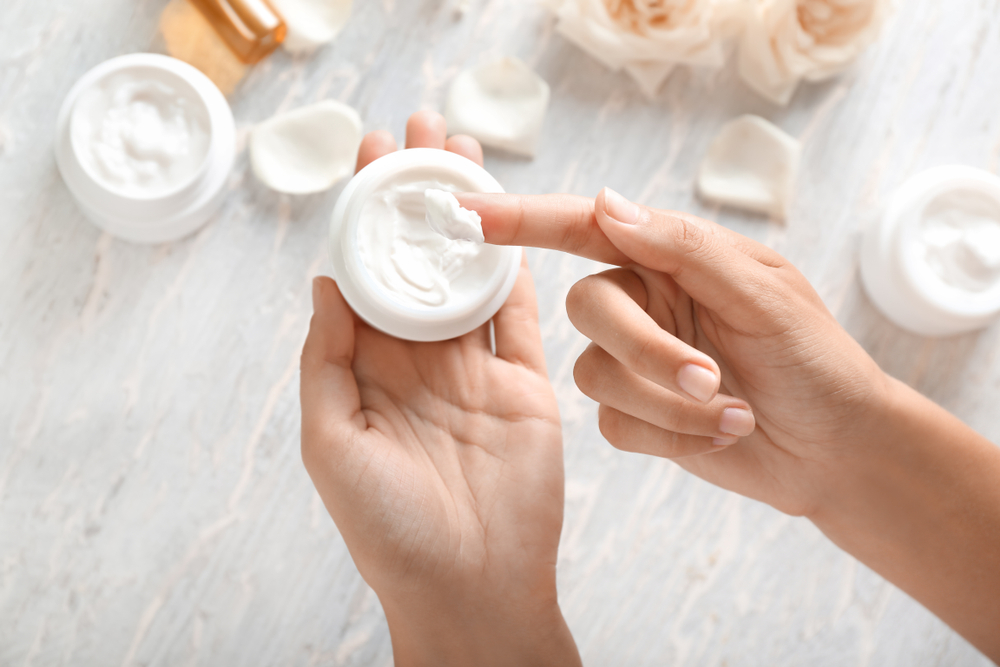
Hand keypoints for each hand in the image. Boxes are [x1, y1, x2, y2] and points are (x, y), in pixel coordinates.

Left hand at [300, 112, 579, 666]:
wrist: (470, 587)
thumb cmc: (388, 530)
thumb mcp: (330, 443)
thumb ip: (326, 361)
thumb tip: (324, 281)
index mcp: (370, 372)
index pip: (367, 276)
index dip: (367, 215)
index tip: (369, 158)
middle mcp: (423, 362)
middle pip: (420, 260)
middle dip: (420, 197)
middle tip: (422, 132)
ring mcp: (477, 370)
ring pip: (471, 274)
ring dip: (471, 216)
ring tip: (468, 153)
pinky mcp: (527, 384)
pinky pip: (520, 315)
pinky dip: (517, 266)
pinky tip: (513, 220)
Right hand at [464, 188, 999, 659]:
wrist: (835, 447)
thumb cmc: (815, 359)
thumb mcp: (763, 292)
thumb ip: (683, 247)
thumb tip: (607, 203)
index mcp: (670, 258)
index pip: (585, 228)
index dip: (524, 219)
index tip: (469, 215)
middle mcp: (644, 303)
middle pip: (589, 308)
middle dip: (645, 349)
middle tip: (708, 377)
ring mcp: (635, 363)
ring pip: (598, 376)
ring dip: (670, 403)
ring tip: (735, 413)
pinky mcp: (635, 417)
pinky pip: (615, 426)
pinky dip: (674, 435)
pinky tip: (725, 433)